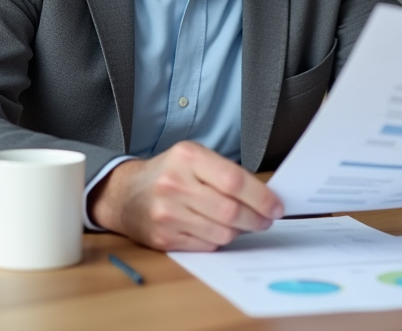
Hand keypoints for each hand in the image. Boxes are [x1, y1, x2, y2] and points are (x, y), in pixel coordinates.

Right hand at [87, 140, 283, 250]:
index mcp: (187, 157)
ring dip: (238, 231)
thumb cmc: (169, 173)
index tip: (276, 207)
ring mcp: (167, 213)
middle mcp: (175, 184)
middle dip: (257, 219)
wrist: (125, 194)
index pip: (234, 180)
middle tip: (266, 220)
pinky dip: (218, 241)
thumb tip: (265, 196)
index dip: (261, 197)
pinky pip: (206, 246)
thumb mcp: (193, 158)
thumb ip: (225, 172)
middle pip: (231, 210)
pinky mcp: (164, 238)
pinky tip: (216, 230)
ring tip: (240, 224)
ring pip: (222, 232)